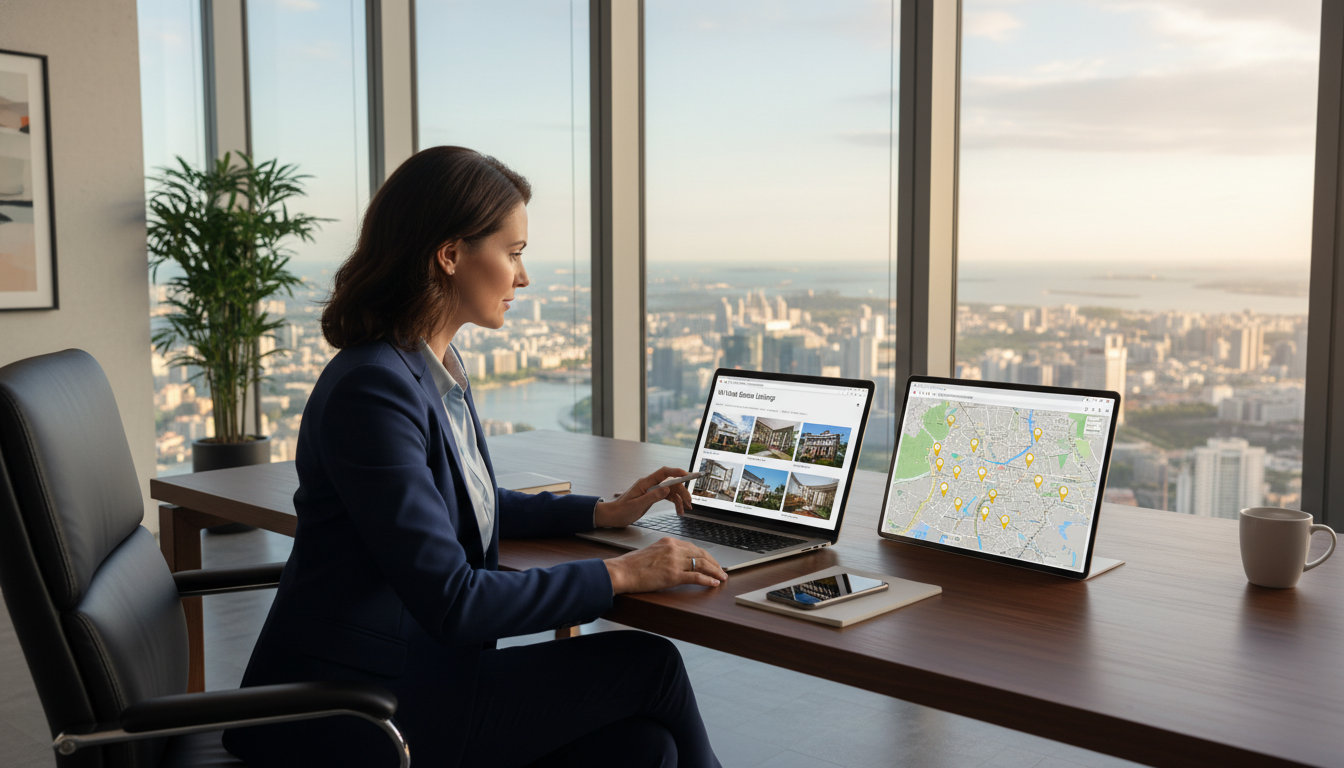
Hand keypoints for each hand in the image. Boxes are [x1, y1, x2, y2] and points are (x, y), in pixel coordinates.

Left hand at [593, 466, 694, 528]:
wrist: (613, 516)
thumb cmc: (622, 511)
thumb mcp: (638, 505)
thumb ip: (652, 496)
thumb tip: (667, 489)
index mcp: (645, 483)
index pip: (663, 472)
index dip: (676, 472)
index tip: (687, 475)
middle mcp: (650, 484)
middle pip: (670, 483)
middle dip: (682, 492)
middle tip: (689, 503)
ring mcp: (651, 490)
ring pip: (670, 491)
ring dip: (680, 499)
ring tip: (686, 509)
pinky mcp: (652, 497)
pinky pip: (667, 497)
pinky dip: (674, 502)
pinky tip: (679, 510)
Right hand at [605, 537, 727, 592]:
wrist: (622, 571)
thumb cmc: (632, 565)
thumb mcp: (652, 552)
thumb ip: (666, 553)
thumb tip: (677, 561)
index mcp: (669, 542)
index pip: (694, 547)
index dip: (706, 555)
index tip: (712, 562)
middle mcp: (674, 549)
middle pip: (702, 554)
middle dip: (714, 563)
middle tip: (721, 570)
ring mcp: (674, 562)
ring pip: (702, 564)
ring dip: (715, 572)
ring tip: (722, 577)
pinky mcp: (673, 575)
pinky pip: (696, 577)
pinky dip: (708, 580)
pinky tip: (714, 583)